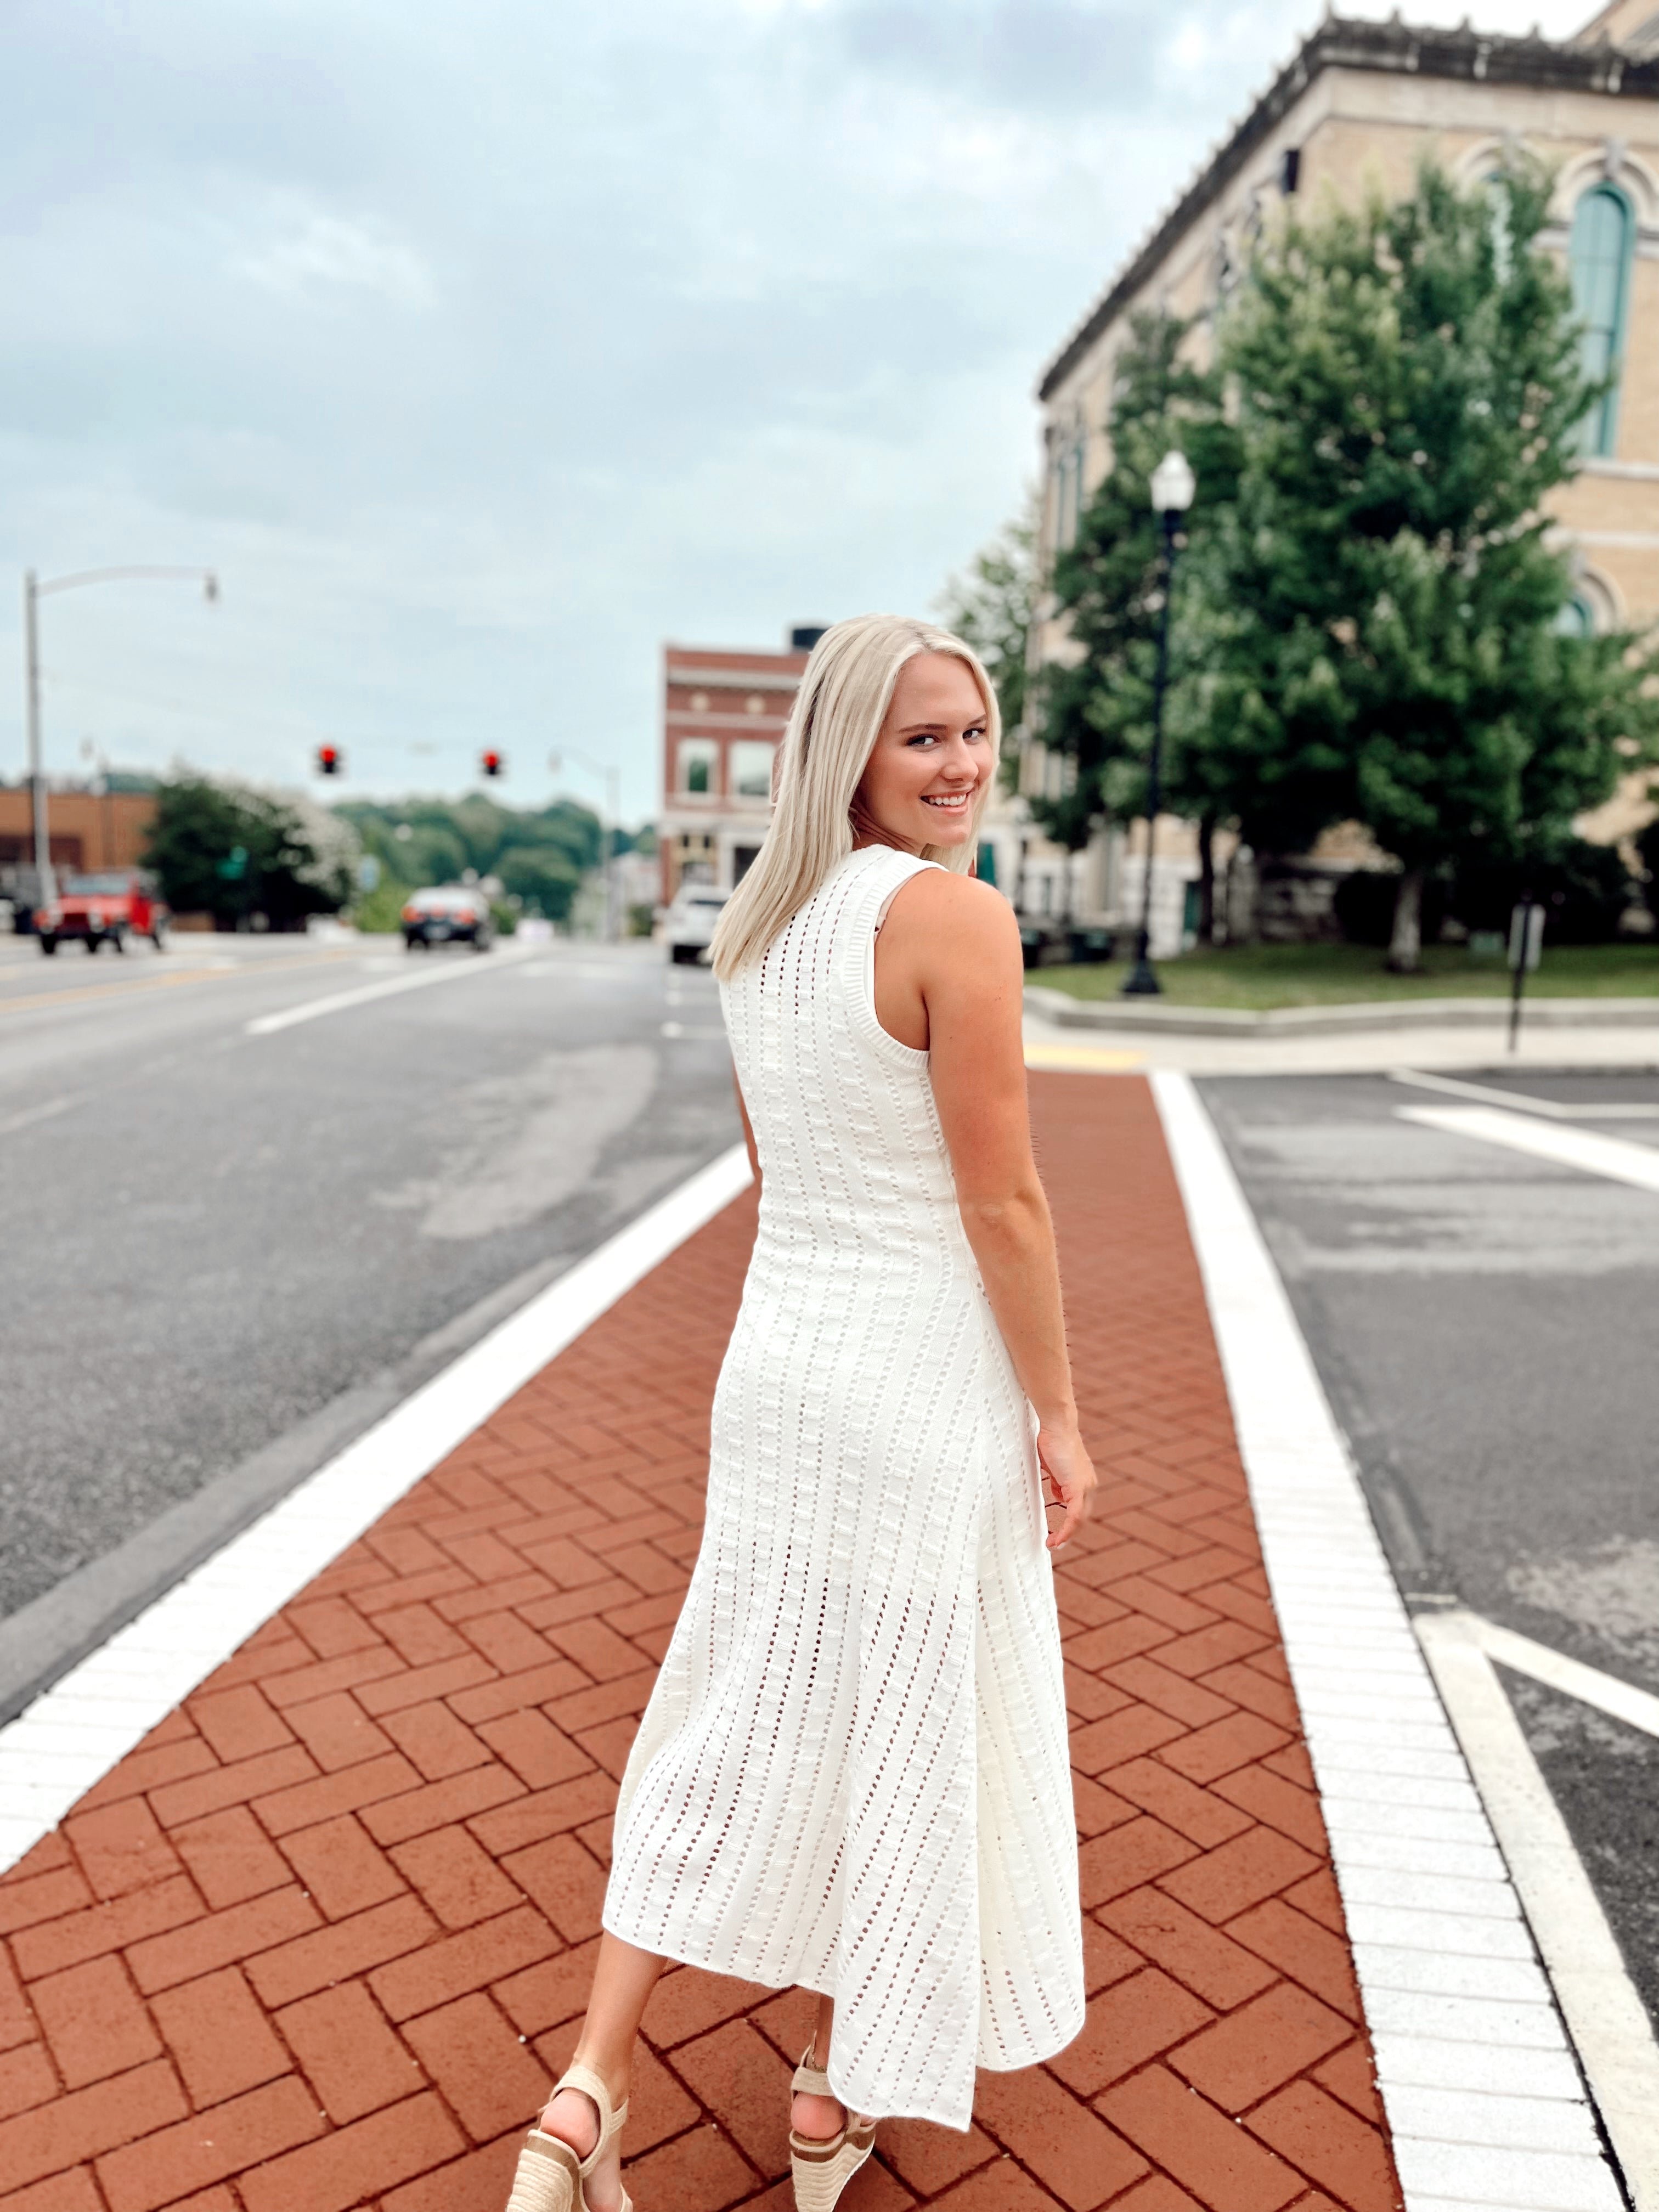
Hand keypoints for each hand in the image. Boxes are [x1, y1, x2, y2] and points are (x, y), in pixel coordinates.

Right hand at [1037, 1421, 1096, 1551]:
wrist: (1057, 1426)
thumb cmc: (1052, 1441)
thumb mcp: (1053, 1467)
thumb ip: (1057, 1481)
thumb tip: (1057, 1493)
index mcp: (1084, 1480)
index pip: (1080, 1508)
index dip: (1070, 1523)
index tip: (1058, 1534)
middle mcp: (1089, 1485)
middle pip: (1082, 1518)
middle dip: (1069, 1533)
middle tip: (1055, 1544)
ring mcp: (1085, 1487)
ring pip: (1080, 1520)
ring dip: (1066, 1535)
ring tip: (1054, 1544)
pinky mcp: (1078, 1488)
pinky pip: (1074, 1516)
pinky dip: (1066, 1530)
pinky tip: (1057, 1539)